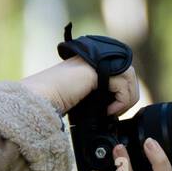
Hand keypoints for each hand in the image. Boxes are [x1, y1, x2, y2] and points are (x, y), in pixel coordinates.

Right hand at [21, 57, 139, 117]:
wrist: (42, 97)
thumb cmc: (54, 100)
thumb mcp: (83, 96)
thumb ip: (98, 95)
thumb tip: (114, 107)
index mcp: (93, 63)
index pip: (121, 72)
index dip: (122, 92)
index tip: (112, 110)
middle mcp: (97, 58)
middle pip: (129, 73)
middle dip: (127, 95)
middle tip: (114, 112)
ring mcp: (98, 61)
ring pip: (129, 76)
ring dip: (125, 99)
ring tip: (112, 111)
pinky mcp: (98, 70)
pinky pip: (123, 84)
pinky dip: (120, 101)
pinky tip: (107, 110)